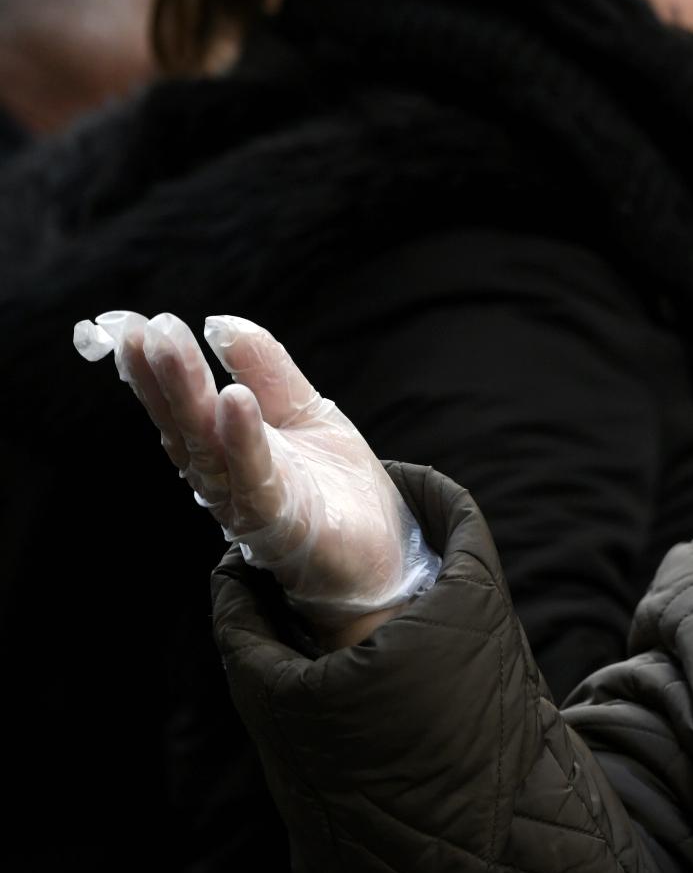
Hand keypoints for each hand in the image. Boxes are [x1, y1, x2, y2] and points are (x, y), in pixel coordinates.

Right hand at [75, 311, 437, 636]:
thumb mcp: (304, 411)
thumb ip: (266, 370)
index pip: (180, 405)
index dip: (152, 368)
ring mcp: (248, 501)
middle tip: (146, 330)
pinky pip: (256, 480)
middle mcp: (224, 476)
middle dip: (164, 375)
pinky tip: (234, 401)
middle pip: (186, 423)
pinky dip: (242, 442)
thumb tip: (221, 322)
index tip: (131, 324)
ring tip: (172, 349)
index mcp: (223, 448)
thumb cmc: (334, 484)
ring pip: (208, 448)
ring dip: (188, 397)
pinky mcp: (281, 523)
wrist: (380, 550)